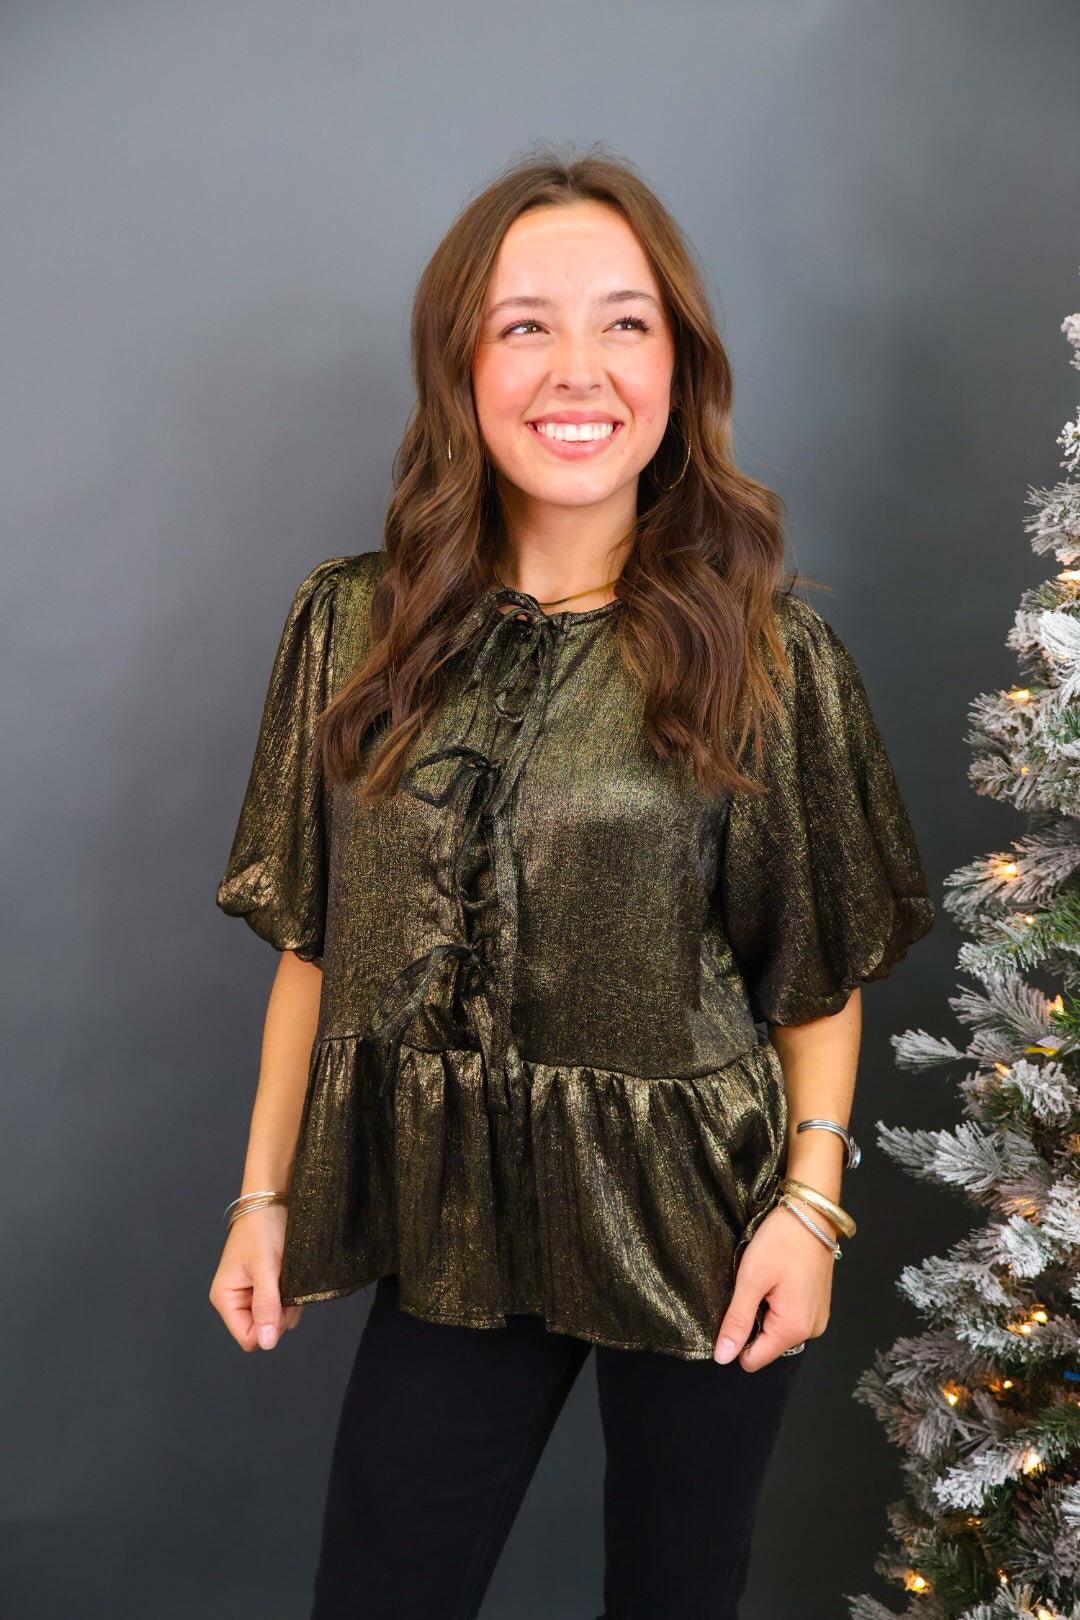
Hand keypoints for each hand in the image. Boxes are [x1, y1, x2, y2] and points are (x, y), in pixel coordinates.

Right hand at [209, 1202, 302, 1350]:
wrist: (273, 1200)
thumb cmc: (263, 1228)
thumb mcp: (266, 1268)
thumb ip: (266, 1305)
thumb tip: (266, 1343)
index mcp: (225, 1298)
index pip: (248, 1337)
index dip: (268, 1327)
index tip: (281, 1303)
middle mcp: (236, 1300)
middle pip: (264, 1330)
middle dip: (281, 1313)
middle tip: (287, 1284)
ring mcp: (252, 1294)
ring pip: (277, 1319)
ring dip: (289, 1303)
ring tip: (289, 1276)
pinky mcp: (267, 1287)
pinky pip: (283, 1305)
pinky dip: (292, 1295)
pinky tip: (292, 1276)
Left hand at [713, 1202, 833, 1370]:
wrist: (811, 1212)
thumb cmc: (782, 1240)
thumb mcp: (751, 1279)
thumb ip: (737, 1321)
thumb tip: (723, 1357)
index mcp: (795, 1328)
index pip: (753, 1359)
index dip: (736, 1339)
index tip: (734, 1309)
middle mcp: (811, 1330)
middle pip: (766, 1345)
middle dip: (752, 1322)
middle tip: (751, 1289)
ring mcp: (817, 1318)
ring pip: (777, 1331)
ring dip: (764, 1311)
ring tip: (765, 1282)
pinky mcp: (817, 1305)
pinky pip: (789, 1317)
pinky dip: (777, 1304)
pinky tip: (776, 1280)